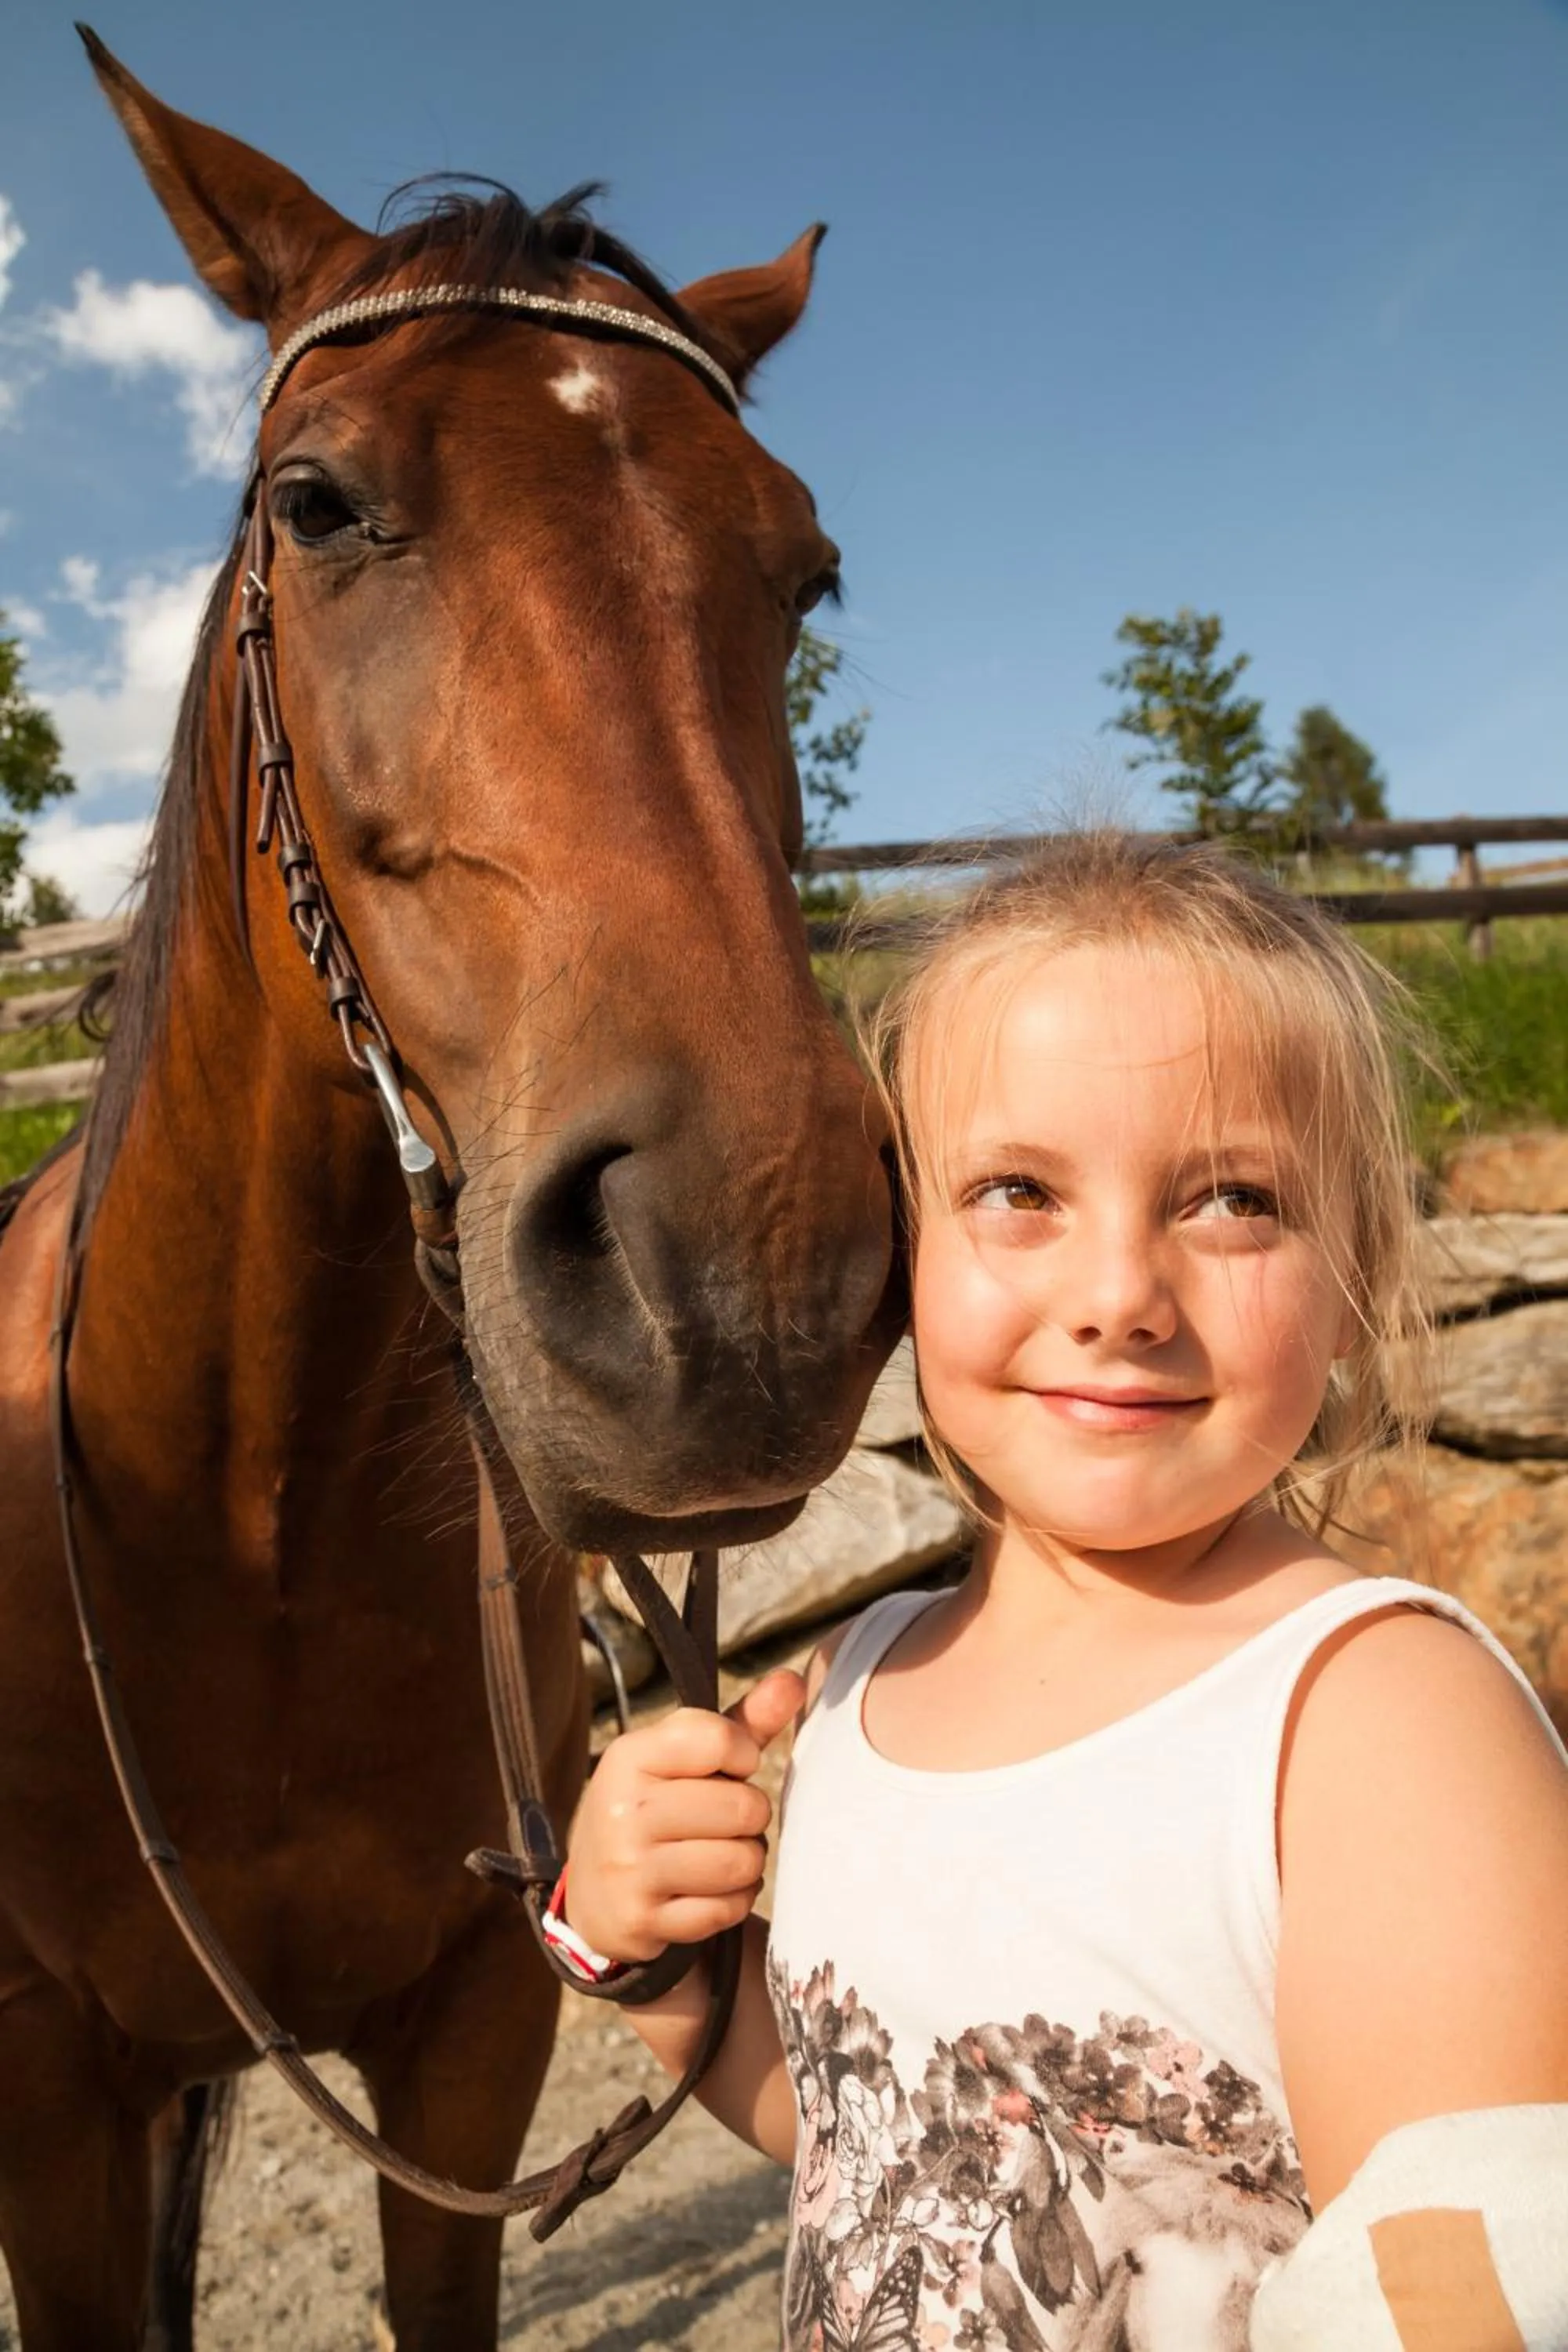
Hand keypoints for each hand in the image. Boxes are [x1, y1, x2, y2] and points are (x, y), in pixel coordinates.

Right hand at [563, 1668, 803, 1963]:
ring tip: (720, 1854)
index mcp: (630, 1756)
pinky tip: (708, 1890)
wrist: (592, 1894)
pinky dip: (732, 1900)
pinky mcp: (642, 1920)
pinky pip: (726, 1909)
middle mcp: (624, 1810)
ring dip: (747, 1861)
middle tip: (724, 1822)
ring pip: (743, 1862)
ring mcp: (630, 1869)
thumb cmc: (655, 1807)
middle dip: (750, 1817)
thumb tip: (793, 1681)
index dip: (744, 1755)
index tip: (731, 1767)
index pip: (722, 1739)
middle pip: (745, 1807)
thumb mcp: (682, 1758)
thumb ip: (741, 1722)